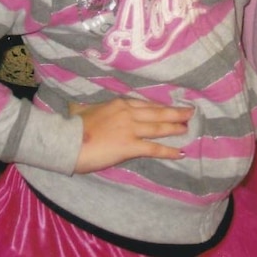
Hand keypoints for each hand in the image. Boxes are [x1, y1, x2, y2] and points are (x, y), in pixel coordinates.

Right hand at [70, 98, 193, 173]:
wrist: (66, 141)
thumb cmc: (72, 127)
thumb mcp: (85, 110)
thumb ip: (93, 109)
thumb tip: (84, 109)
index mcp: (119, 103)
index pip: (145, 104)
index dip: (159, 106)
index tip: (170, 106)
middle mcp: (128, 113)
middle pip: (157, 112)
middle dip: (175, 113)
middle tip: (190, 112)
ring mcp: (130, 129)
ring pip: (159, 127)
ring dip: (175, 128)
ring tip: (187, 128)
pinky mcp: (130, 146)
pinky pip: (154, 148)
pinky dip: (168, 151)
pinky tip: (179, 153)